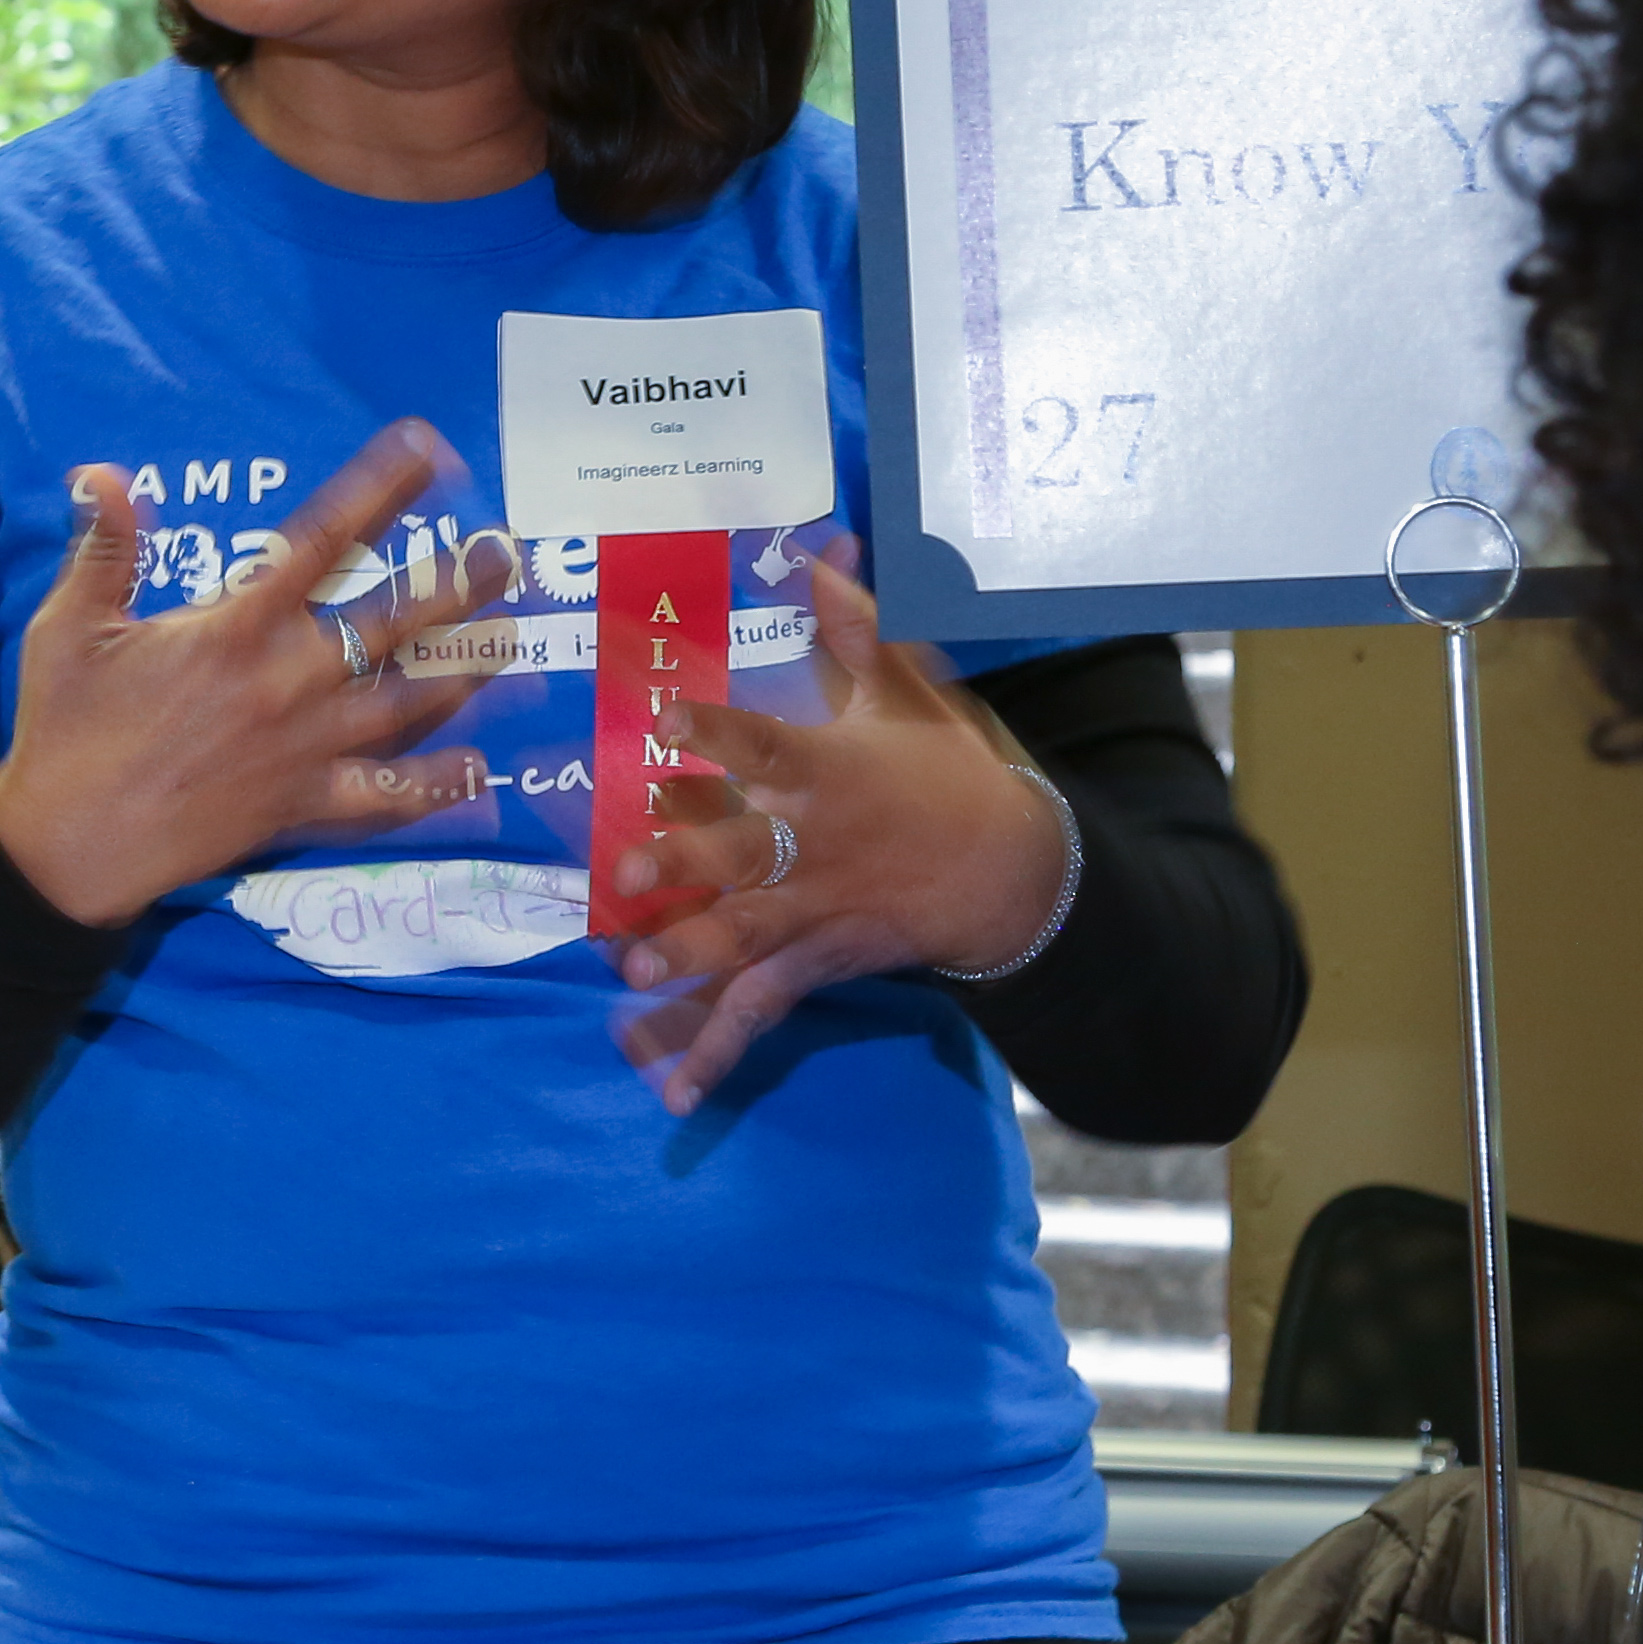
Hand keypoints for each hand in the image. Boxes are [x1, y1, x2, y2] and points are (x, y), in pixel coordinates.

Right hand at [0, 423, 508, 926]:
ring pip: (408, 700)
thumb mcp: (69, 627)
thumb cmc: (67, 729)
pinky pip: (386, 796)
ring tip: (515, 641)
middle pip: (393, 619)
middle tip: (508, 552)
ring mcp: (306, 746)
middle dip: (456, 581)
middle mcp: (288, 680)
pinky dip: (436, 785)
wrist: (71, 844)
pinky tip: (481, 769)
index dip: (379, 489)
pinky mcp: (306, 804)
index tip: (427, 450)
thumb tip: (101, 473)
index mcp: (236, 627)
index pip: (322, 540)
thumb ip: (103, 548)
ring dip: (466, 669)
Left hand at [603, 544, 1067, 1113]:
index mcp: (831, 772)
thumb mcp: (912, 693)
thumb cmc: (951, 772)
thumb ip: (855, 630)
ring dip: (688, 954)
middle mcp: (815, 845)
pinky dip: (719, 1049)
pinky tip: (674, 1091)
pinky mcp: (821, 960)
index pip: (767, 744)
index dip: (716, 728)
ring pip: (745, 935)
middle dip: (687, 864)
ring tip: (630, 968)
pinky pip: (765, 1008)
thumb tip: (821, 553)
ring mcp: (816, 910)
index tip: (663, 714)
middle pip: (746, 854)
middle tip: (627, 870)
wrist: (1016, 871)